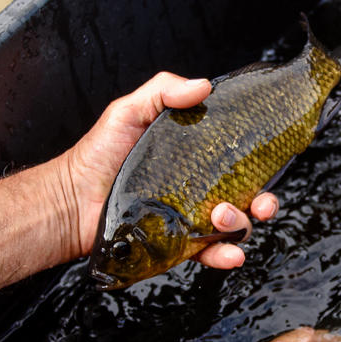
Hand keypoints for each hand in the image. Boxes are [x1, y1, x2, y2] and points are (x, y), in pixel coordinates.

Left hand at [55, 72, 278, 267]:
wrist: (70, 200)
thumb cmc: (97, 154)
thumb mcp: (129, 111)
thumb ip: (163, 91)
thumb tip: (204, 86)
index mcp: (194, 158)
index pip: (237, 160)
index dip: (260, 163)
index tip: (270, 161)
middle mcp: (197, 189)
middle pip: (247, 197)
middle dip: (264, 202)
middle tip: (261, 202)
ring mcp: (188, 219)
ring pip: (233, 226)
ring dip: (241, 225)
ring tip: (223, 216)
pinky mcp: (177, 246)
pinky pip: (209, 253)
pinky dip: (225, 255)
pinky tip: (229, 253)